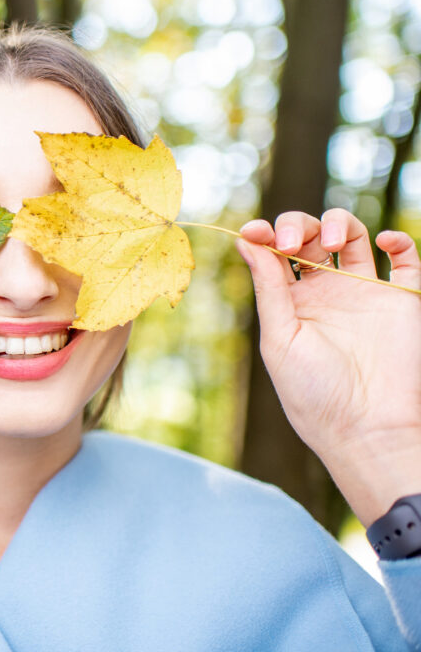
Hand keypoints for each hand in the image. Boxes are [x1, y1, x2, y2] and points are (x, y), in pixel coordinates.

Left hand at [237, 210, 420, 522]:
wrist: (367, 427)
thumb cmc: (314, 392)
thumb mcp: (279, 338)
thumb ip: (268, 287)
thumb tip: (246, 240)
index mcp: (291, 301)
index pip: (275, 253)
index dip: (264, 234)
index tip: (254, 231)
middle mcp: (326, 292)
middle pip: (310, 236)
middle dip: (296, 225)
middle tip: (290, 243)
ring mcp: (365, 293)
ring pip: (353, 236)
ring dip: (338, 224)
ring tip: (329, 243)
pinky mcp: (402, 301)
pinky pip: (407, 259)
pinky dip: (398, 240)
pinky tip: (383, 242)